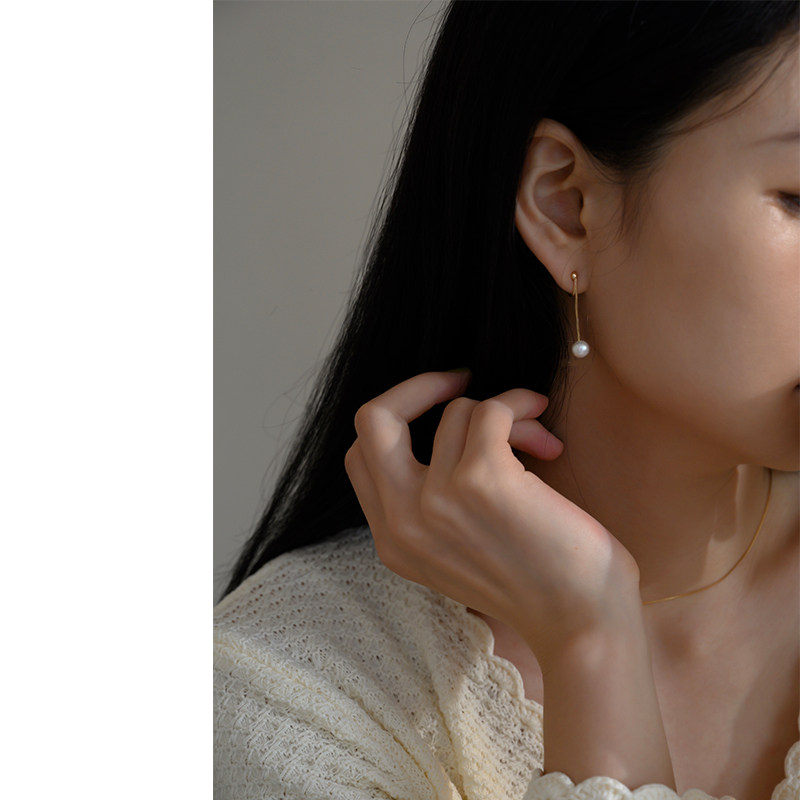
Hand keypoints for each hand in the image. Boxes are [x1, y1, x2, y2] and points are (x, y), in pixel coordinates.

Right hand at [344, 370, 641, 662]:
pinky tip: (546, 435)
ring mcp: (437, 500)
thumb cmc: (533, 580)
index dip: (397, 419)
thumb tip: (447, 421)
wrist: (581, 622)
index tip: (438, 409)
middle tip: (460, 381)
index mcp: (392, 541)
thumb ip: (430, 501)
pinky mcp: (481, 480)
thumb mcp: (455, 550)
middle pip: (372, 419)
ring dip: (502, 412)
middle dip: (418, 386)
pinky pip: (490, 410)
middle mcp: (403, 521)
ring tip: (536, 442)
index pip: (360, 455)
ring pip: (455, 411)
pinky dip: (520, 408)